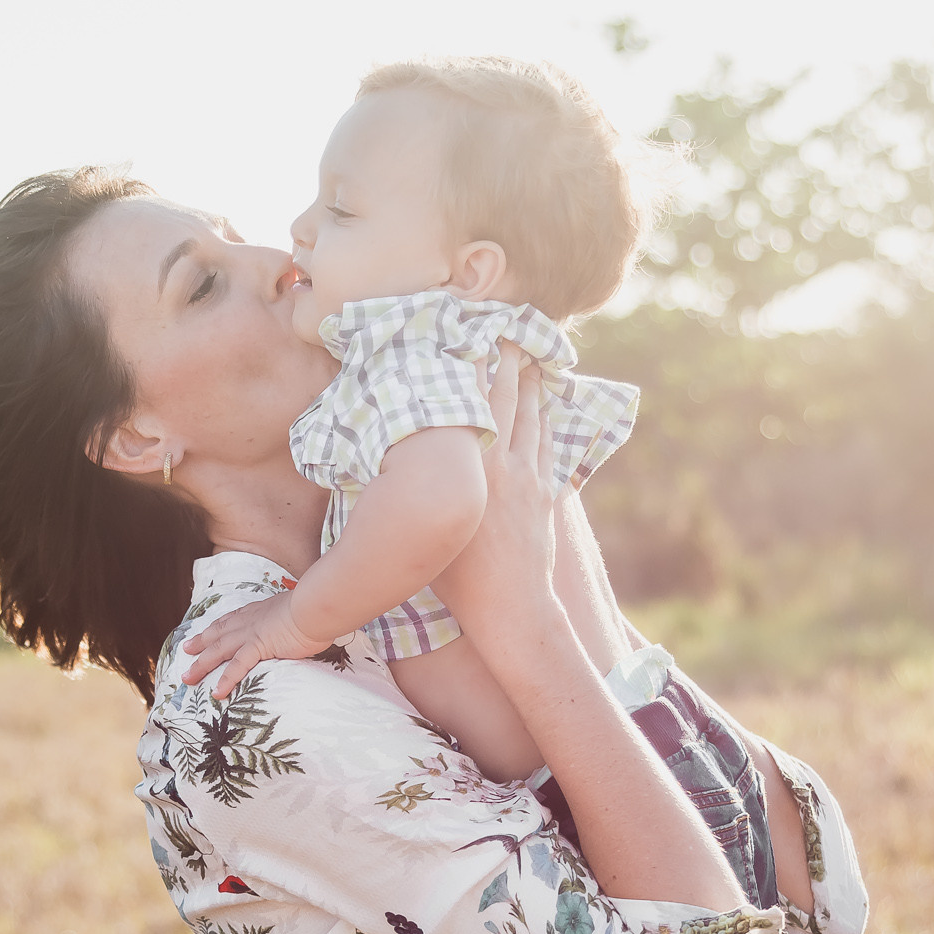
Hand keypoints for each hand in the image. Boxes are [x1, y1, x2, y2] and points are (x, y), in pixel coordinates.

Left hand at [181, 591, 336, 697]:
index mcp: (258, 611)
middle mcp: (249, 621)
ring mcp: (251, 634)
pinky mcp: (258, 647)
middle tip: (185, 650)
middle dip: (200, 644)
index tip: (205, 631)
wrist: (315, 606)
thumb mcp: (297, 610)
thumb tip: (298, 626)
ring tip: (188, 679)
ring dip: (201, 665)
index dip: (216, 627)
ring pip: (218, 651)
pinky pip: (237, 666)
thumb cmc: (313, 607)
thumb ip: (291, 620)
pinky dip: (225, 680)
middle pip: (217, 634)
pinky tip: (216, 692)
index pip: (231, 619)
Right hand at [428, 340, 561, 646]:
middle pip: (503, 400)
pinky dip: (545, 416)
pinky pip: (546, 442)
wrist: (510, 606)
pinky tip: (545, 399)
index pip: (467, 406)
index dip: (468, 369)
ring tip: (527, 354)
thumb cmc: (455, 578)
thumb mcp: (425, 530)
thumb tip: (388, 469)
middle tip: (504, 328)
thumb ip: (413, 494)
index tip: (465, 338)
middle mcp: (497, 465)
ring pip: (529, 417)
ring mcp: (526, 477)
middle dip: (504, 361)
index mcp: (465, 470)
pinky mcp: (544, 492)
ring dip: (528, 383)